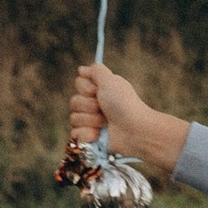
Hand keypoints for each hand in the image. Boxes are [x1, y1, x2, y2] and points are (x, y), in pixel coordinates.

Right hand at [64, 64, 188, 181]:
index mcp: (99, 90)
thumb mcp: (111, 81)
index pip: (78, 84)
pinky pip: (75, 134)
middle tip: (103, 109)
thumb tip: (82, 69)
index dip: (86, 88)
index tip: (97, 91)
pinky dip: (87, 134)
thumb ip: (96, 71)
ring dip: (90, 120)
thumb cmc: (124, 104)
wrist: (134, 130)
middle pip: (74, 102)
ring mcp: (91, 122)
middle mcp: (94, 105)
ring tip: (105, 123)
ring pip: (73, 119)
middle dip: (88, 106)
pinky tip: (99, 135)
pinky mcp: (90, 138)